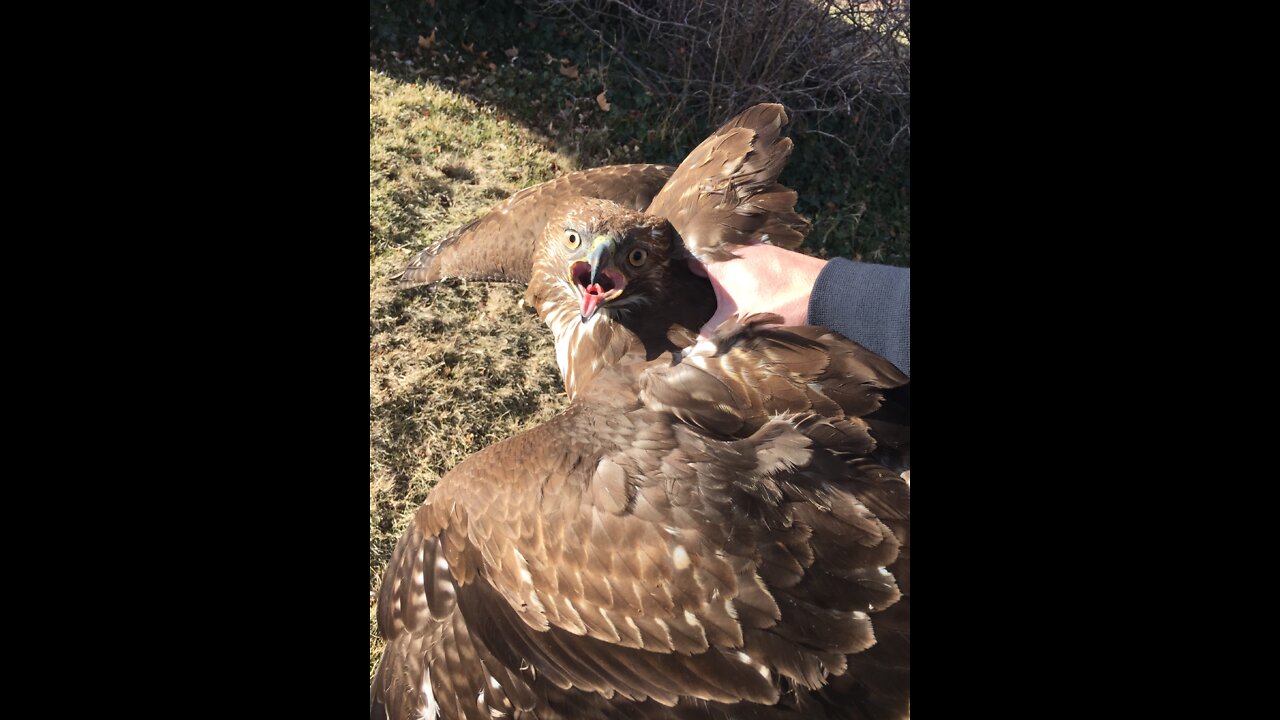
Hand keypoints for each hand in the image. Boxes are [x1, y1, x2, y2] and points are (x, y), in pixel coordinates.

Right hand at [689, 243, 827, 336]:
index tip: (679, 278)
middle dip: (707, 269)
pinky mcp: (774, 251)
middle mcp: (735, 249)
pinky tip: (755, 281)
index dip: (683, 270)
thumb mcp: (739, 324)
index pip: (691, 260)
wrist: (820, 291)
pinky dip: (749, 266)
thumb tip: (694, 350)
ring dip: (729, 266)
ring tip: (729, 284)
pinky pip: (753, 255)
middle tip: (702, 284)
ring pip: (733, 254)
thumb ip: (713, 334)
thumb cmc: (776, 305)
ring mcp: (757, 247)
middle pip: (712, 256)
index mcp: (720, 264)